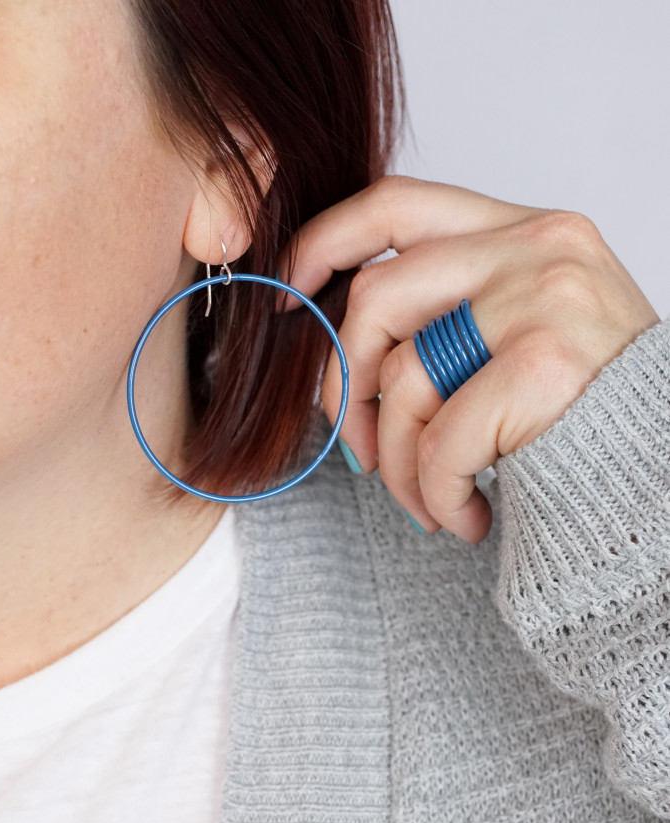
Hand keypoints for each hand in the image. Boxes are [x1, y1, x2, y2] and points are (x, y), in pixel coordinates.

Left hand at [278, 175, 659, 543]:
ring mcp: (542, 301)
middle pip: (377, 299)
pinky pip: (441, 441)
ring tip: (426, 503)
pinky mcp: (542, 368)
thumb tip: (350, 347)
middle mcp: (535, 248)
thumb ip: (455, 309)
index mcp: (522, 230)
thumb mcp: (529, 326)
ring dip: (397, 464)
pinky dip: (438, 495)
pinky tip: (467, 520)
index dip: (324, 242)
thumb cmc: (593, 409)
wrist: (667, 470)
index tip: (288, 294)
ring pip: (404, 381)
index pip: (396, 204)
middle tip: (356, 452)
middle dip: (344, 388)